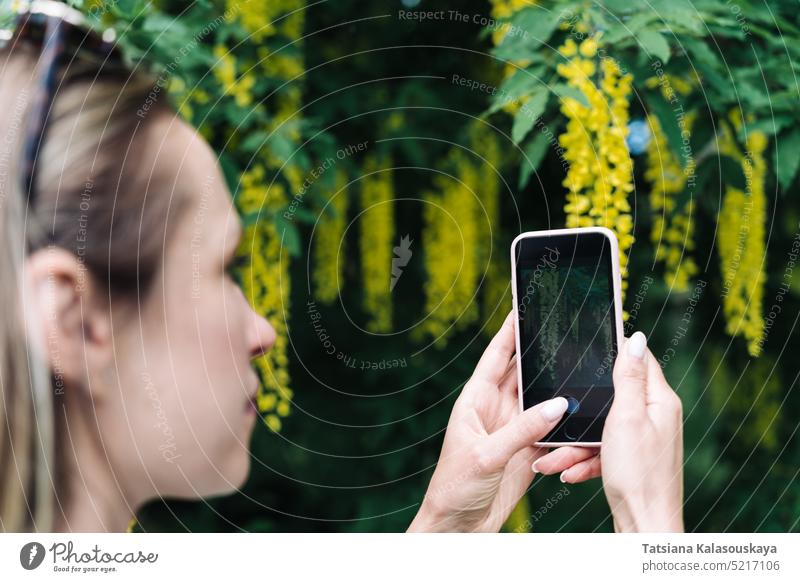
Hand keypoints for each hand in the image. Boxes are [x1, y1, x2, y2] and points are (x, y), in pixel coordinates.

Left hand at [408, 310, 591, 531]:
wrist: (458, 526)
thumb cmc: (455, 486)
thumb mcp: (487, 454)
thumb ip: (522, 430)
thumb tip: (558, 404)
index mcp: (475, 400)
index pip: (496, 356)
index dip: (509, 331)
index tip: (524, 306)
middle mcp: (495, 409)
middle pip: (521, 372)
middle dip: (540, 351)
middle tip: (564, 328)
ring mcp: (512, 429)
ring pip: (539, 399)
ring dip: (555, 385)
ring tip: (580, 363)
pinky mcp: (526, 450)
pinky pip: (549, 428)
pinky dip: (564, 420)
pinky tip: (581, 408)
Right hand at [530, 331, 684, 531]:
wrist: (645, 527)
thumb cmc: (639, 474)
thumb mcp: (628, 417)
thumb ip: (629, 377)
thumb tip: (635, 337)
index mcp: (659, 400)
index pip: (638, 359)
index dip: (615, 348)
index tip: (590, 340)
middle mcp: (654, 417)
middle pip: (611, 398)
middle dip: (581, 409)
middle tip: (556, 411)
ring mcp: (643, 440)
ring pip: (600, 429)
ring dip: (575, 443)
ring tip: (549, 458)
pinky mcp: (632, 461)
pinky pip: (602, 451)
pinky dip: (584, 460)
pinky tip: (566, 472)